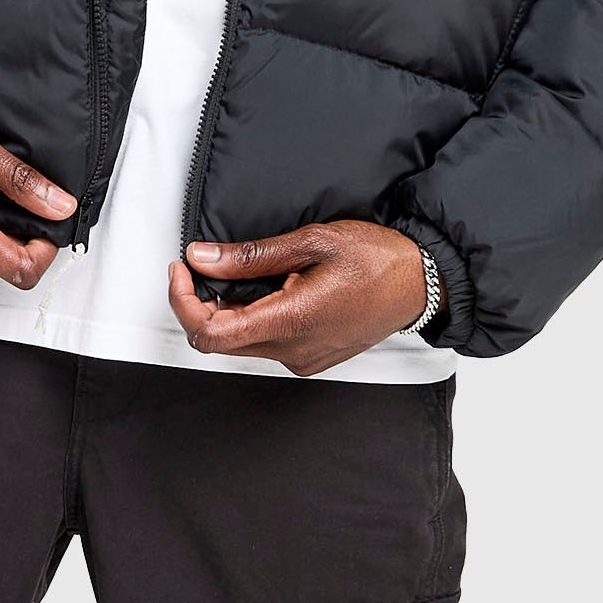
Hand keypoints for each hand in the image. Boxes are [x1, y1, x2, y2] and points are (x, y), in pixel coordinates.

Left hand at [168, 220, 445, 376]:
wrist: (420, 283)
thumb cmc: (374, 257)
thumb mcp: (311, 241)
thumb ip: (252, 256)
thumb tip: (202, 259)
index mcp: (291, 322)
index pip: (211, 333)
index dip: (184, 302)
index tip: (182, 269)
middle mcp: (292, 352)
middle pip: (220, 341)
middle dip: (201, 302)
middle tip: (204, 264)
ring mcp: (302, 361)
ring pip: (241, 344)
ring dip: (227, 311)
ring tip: (247, 272)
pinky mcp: (311, 360)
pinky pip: (265, 345)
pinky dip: (252, 318)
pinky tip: (270, 289)